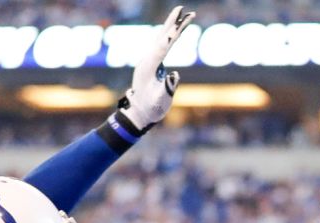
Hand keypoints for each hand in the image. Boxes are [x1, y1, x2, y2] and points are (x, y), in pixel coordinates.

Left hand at [117, 6, 195, 131]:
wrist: (138, 115)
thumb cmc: (150, 110)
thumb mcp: (160, 102)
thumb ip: (167, 89)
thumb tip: (174, 75)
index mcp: (148, 67)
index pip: (163, 46)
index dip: (173, 33)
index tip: (181, 22)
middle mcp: (147, 60)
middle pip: (161, 37)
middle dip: (172, 23)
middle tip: (181, 8)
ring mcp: (148, 61)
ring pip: (161, 40)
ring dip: (171, 27)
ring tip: (181, 15)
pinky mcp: (152, 64)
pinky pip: (162, 46)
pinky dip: (170, 37)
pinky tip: (174, 31)